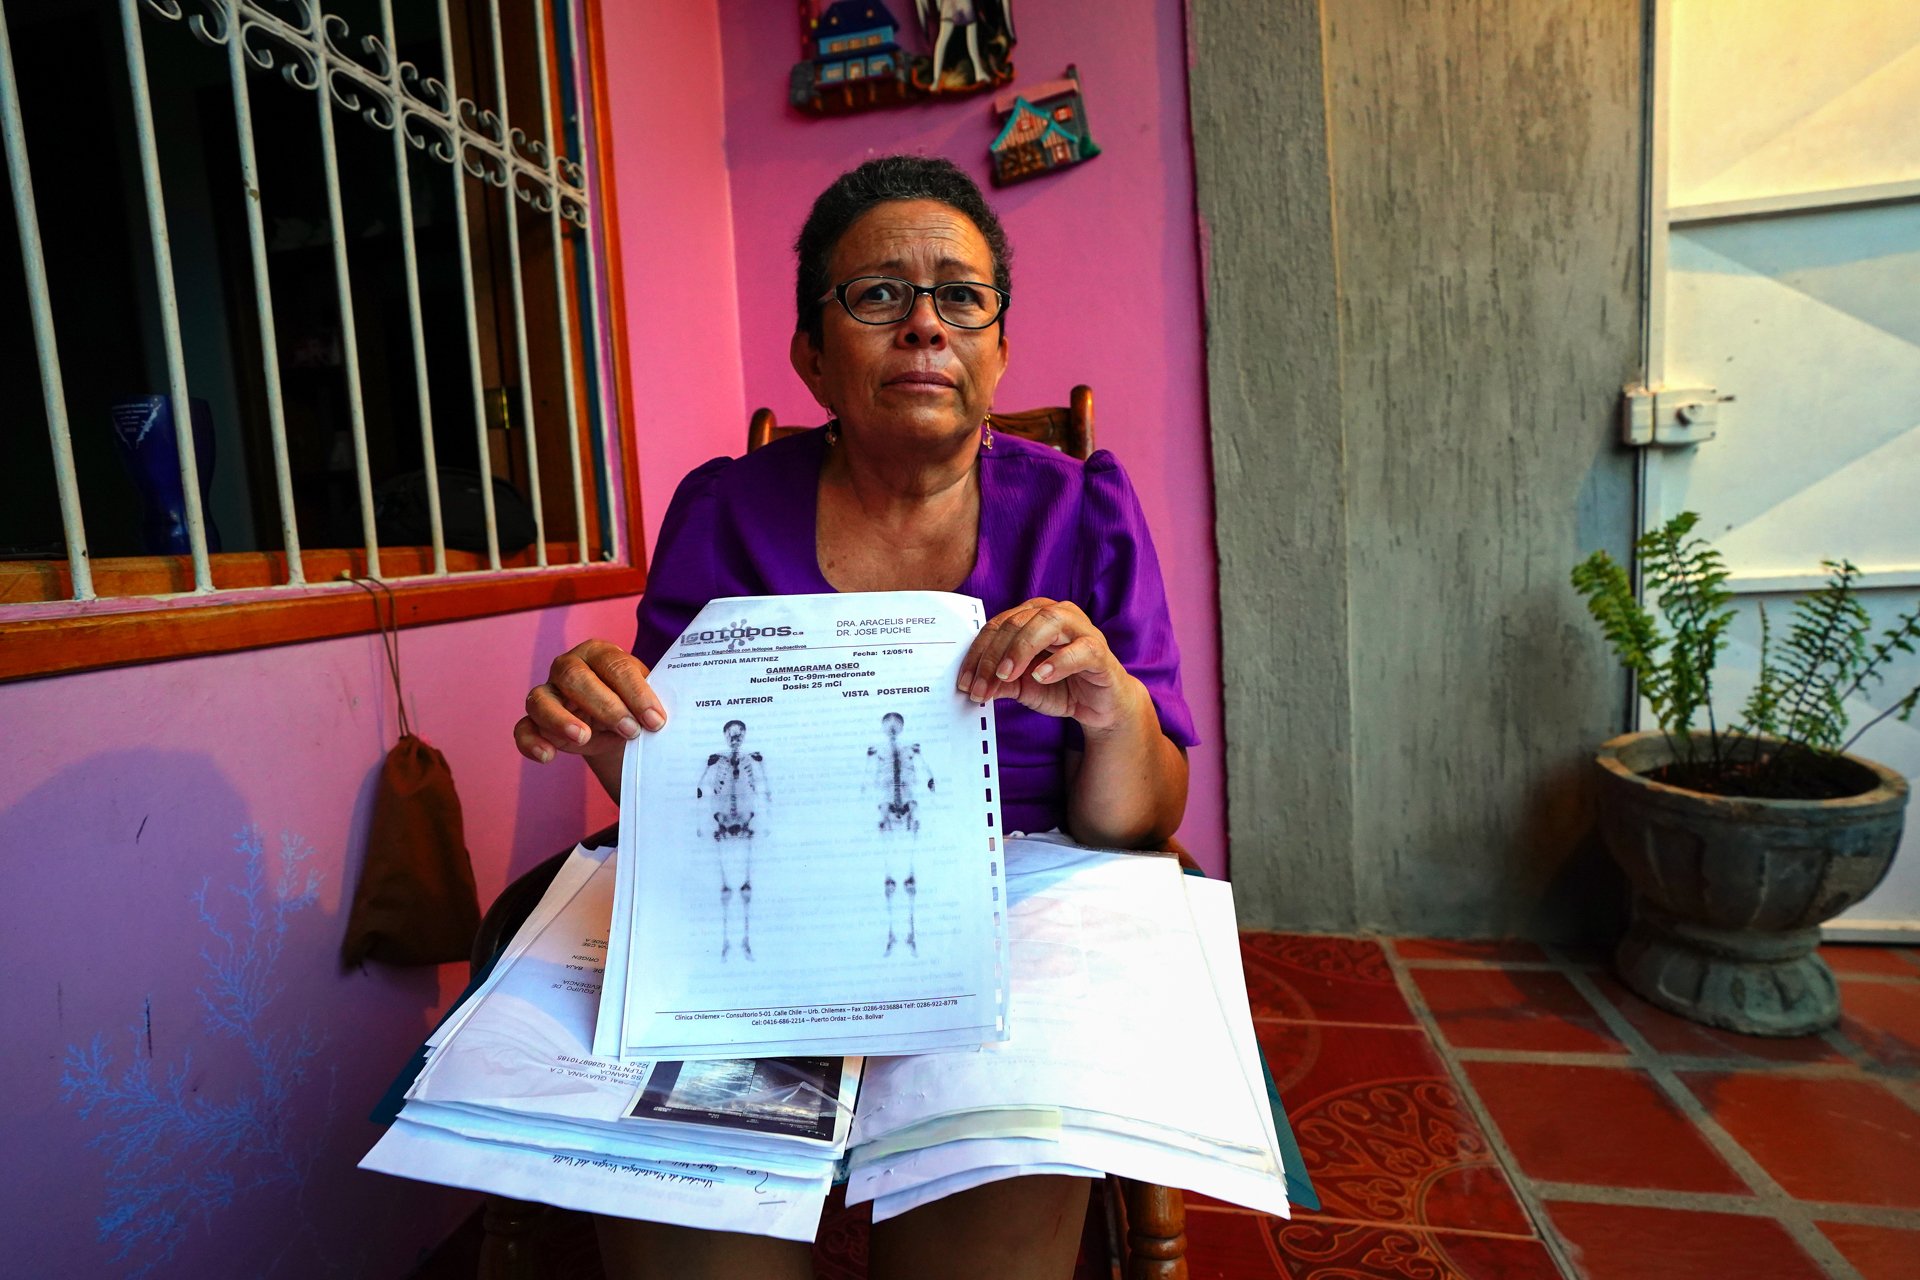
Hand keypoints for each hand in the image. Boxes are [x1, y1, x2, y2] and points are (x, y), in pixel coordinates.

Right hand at [514, 639, 665, 763]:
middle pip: (575, 677)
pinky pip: (524, 729)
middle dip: (605, 706)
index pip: (614, 666)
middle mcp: (567, 667)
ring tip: (584, 738)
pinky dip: (532, 742)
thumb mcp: (644, 698)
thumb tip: (661, 719)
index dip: (636, 693)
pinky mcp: (535, 720)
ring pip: (540, 699)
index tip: (655, 720)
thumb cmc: (631, 703)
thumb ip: (651, 703)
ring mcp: (547, 693)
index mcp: (599, 653)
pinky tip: (548, 756)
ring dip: (561, 719)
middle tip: (631, 730)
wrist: (614, 724)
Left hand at [957, 598, 1146, 735]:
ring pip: (1047, 623)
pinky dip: (1058, 662)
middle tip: (981, 686)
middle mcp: (1056, 613)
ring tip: (1006, 675)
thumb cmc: (1061, 686)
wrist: (1100, 705)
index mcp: (1033, 616)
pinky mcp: (1099, 650)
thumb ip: (1000, 682)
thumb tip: (974, 686)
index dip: (978, 654)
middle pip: (1016, 623)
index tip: (965, 682)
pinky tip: (1042, 677)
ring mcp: (1080, 628)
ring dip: (1021, 649)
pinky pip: (1079, 649)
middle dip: (993, 656)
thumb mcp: (1022, 686)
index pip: (997, 626)